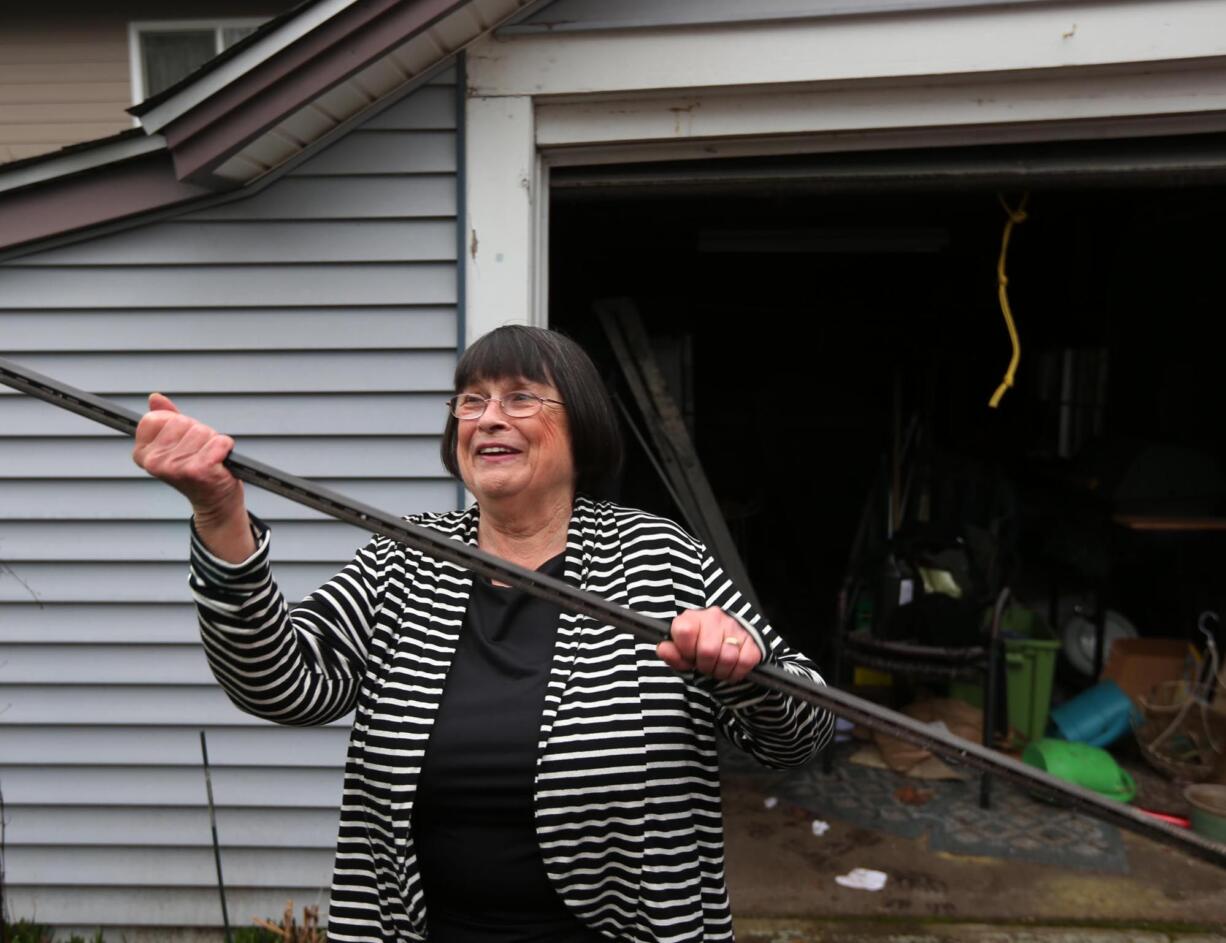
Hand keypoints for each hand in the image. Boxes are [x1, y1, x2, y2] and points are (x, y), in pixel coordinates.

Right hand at [132, 392, 241, 517]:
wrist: (214, 500)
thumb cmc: (196, 468)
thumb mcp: (176, 442)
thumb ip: (165, 418)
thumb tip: (155, 397)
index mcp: (142, 453)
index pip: (156, 418)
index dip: (175, 423)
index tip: (181, 441)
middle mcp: (154, 462)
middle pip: (181, 422)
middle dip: (196, 432)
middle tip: (199, 452)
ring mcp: (175, 467)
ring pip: (202, 431)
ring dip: (211, 441)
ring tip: (209, 458)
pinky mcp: (198, 470)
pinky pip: (220, 442)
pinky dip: (225, 447)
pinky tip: (220, 462)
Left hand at [657, 606, 761, 682]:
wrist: (728, 646)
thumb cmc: (700, 650)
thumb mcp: (681, 654)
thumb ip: (671, 653)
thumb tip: (662, 648)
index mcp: (692, 618)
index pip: (684, 631)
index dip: (685, 651)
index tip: (689, 656)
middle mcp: (714, 618)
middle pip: (708, 650)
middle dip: (705, 666)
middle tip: (705, 666)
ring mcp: (734, 628)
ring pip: (727, 658)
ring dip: (720, 671)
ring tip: (717, 667)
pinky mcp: (751, 642)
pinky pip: (744, 662)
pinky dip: (735, 673)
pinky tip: (730, 668)